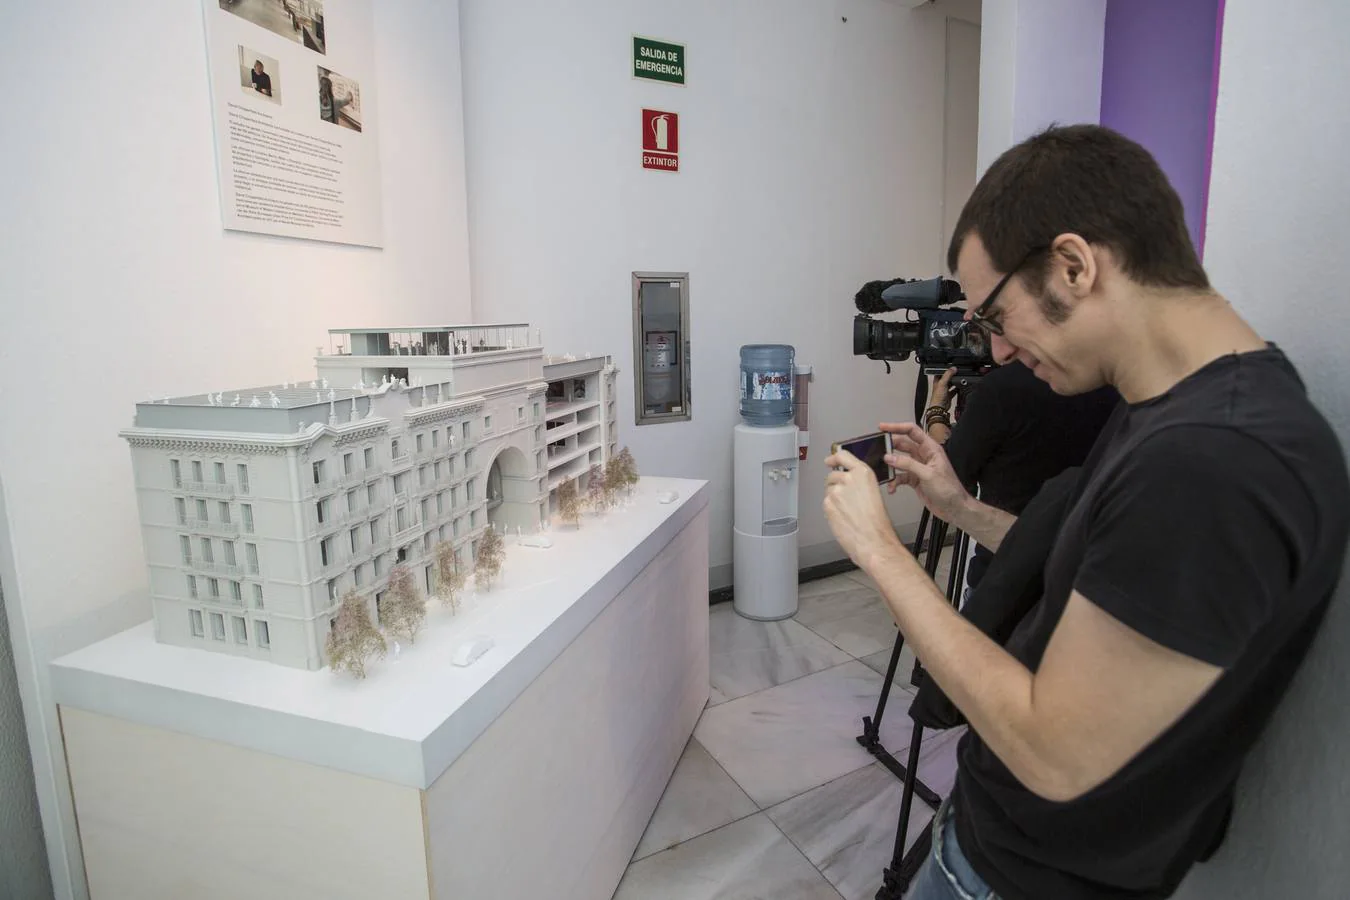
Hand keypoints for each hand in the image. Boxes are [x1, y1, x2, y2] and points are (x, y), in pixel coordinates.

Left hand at [823, 449, 903, 566]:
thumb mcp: (873, 493)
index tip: (830, 460)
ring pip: (828, 491)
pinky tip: (843, 517)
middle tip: (845, 499)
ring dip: (834, 498)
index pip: (843, 456)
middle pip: (832, 475)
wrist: (873, 540)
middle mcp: (848, 479)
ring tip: (847, 511)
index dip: (834, 458)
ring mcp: (836, 491)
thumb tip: (849, 483)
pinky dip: (831, 510)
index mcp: (863, 473)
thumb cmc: (878, 523)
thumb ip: (859, 483)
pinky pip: (826, 503)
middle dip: (836, 485)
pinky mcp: (827, 504)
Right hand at [880, 422, 972, 522]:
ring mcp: (918, 467)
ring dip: (891, 466)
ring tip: (883, 470)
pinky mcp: (914, 479)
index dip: (897, 427)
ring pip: (899, 461)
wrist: (953, 508)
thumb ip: (908, 464)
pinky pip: (900, 476)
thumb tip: (890, 457)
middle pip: (902, 445)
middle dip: (890, 447)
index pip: (912, 431)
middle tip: (877, 450)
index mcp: (930, 448)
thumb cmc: (949, 489)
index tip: (883, 427)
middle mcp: (923, 456)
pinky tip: (892, 487)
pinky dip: (894, 481)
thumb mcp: (928, 474)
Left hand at [927, 367, 956, 412]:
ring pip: (951, 384)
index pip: (941, 372)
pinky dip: (957, 389)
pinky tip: (960, 387)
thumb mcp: (942, 383)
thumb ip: (948, 375)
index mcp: (937, 381)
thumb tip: (953, 368)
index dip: (946, 369)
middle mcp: (941, 385)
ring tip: (960, 378)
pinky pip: (954, 390)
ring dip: (955, 382)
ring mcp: (945, 390)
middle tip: (958, 372)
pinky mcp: (949, 395)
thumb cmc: (937, 397)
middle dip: (952, 375)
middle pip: (947, 378)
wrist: (940, 407)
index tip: (952, 367)